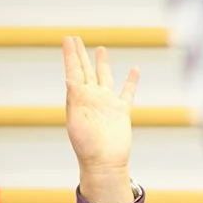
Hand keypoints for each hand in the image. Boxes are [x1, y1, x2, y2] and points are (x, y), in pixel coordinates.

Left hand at [63, 36, 138, 202]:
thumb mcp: (76, 122)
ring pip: (104, 77)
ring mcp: (107, 103)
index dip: (70, 55)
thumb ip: (73, 100)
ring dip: (101, 63)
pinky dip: (132, 80)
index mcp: (79, 99)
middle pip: (85, 70)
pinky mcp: (122, 111)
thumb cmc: (87, 147)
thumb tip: (68, 78)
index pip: (73, 71)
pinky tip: (135, 69)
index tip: (67, 39)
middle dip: (80, 54)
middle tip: (74, 38)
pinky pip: (128, 92)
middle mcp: (92, 98)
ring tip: (100, 49)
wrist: (104, 164)